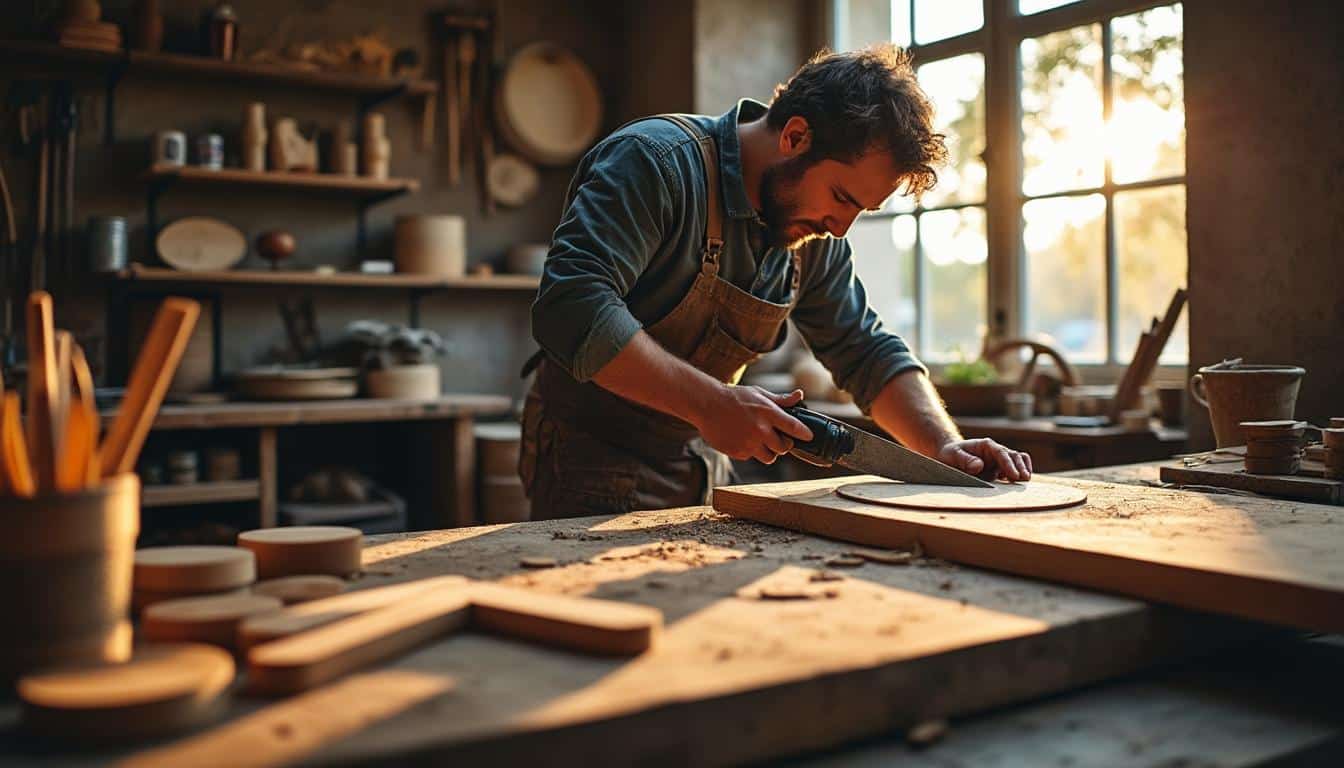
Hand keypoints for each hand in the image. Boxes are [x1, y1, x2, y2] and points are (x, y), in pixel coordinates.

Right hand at [693, 386, 813, 464]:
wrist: (707, 404)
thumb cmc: (734, 397)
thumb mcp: (759, 393)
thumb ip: (780, 400)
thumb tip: (799, 396)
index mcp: (768, 413)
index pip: (794, 427)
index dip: (804, 433)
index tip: (809, 437)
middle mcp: (760, 430)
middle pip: (784, 448)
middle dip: (784, 444)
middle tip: (778, 439)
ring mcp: (749, 443)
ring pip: (770, 457)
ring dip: (769, 451)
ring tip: (761, 441)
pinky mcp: (738, 452)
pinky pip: (752, 457)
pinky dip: (751, 451)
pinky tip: (743, 439)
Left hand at [937, 438, 1032, 481]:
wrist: (950, 455)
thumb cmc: (951, 454)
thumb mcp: (953, 455)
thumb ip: (965, 460)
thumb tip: (979, 466)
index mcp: (986, 445)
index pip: (1001, 452)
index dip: (1008, 464)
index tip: (1014, 475)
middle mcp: (995, 451)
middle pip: (1013, 456)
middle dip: (1020, 467)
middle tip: (1024, 479)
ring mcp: (999, 459)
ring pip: (1017, 460)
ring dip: (1023, 469)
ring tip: (1024, 480)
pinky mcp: (1000, 468)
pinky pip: (1014, 468)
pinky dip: (1018, 473)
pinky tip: (1016, 482)